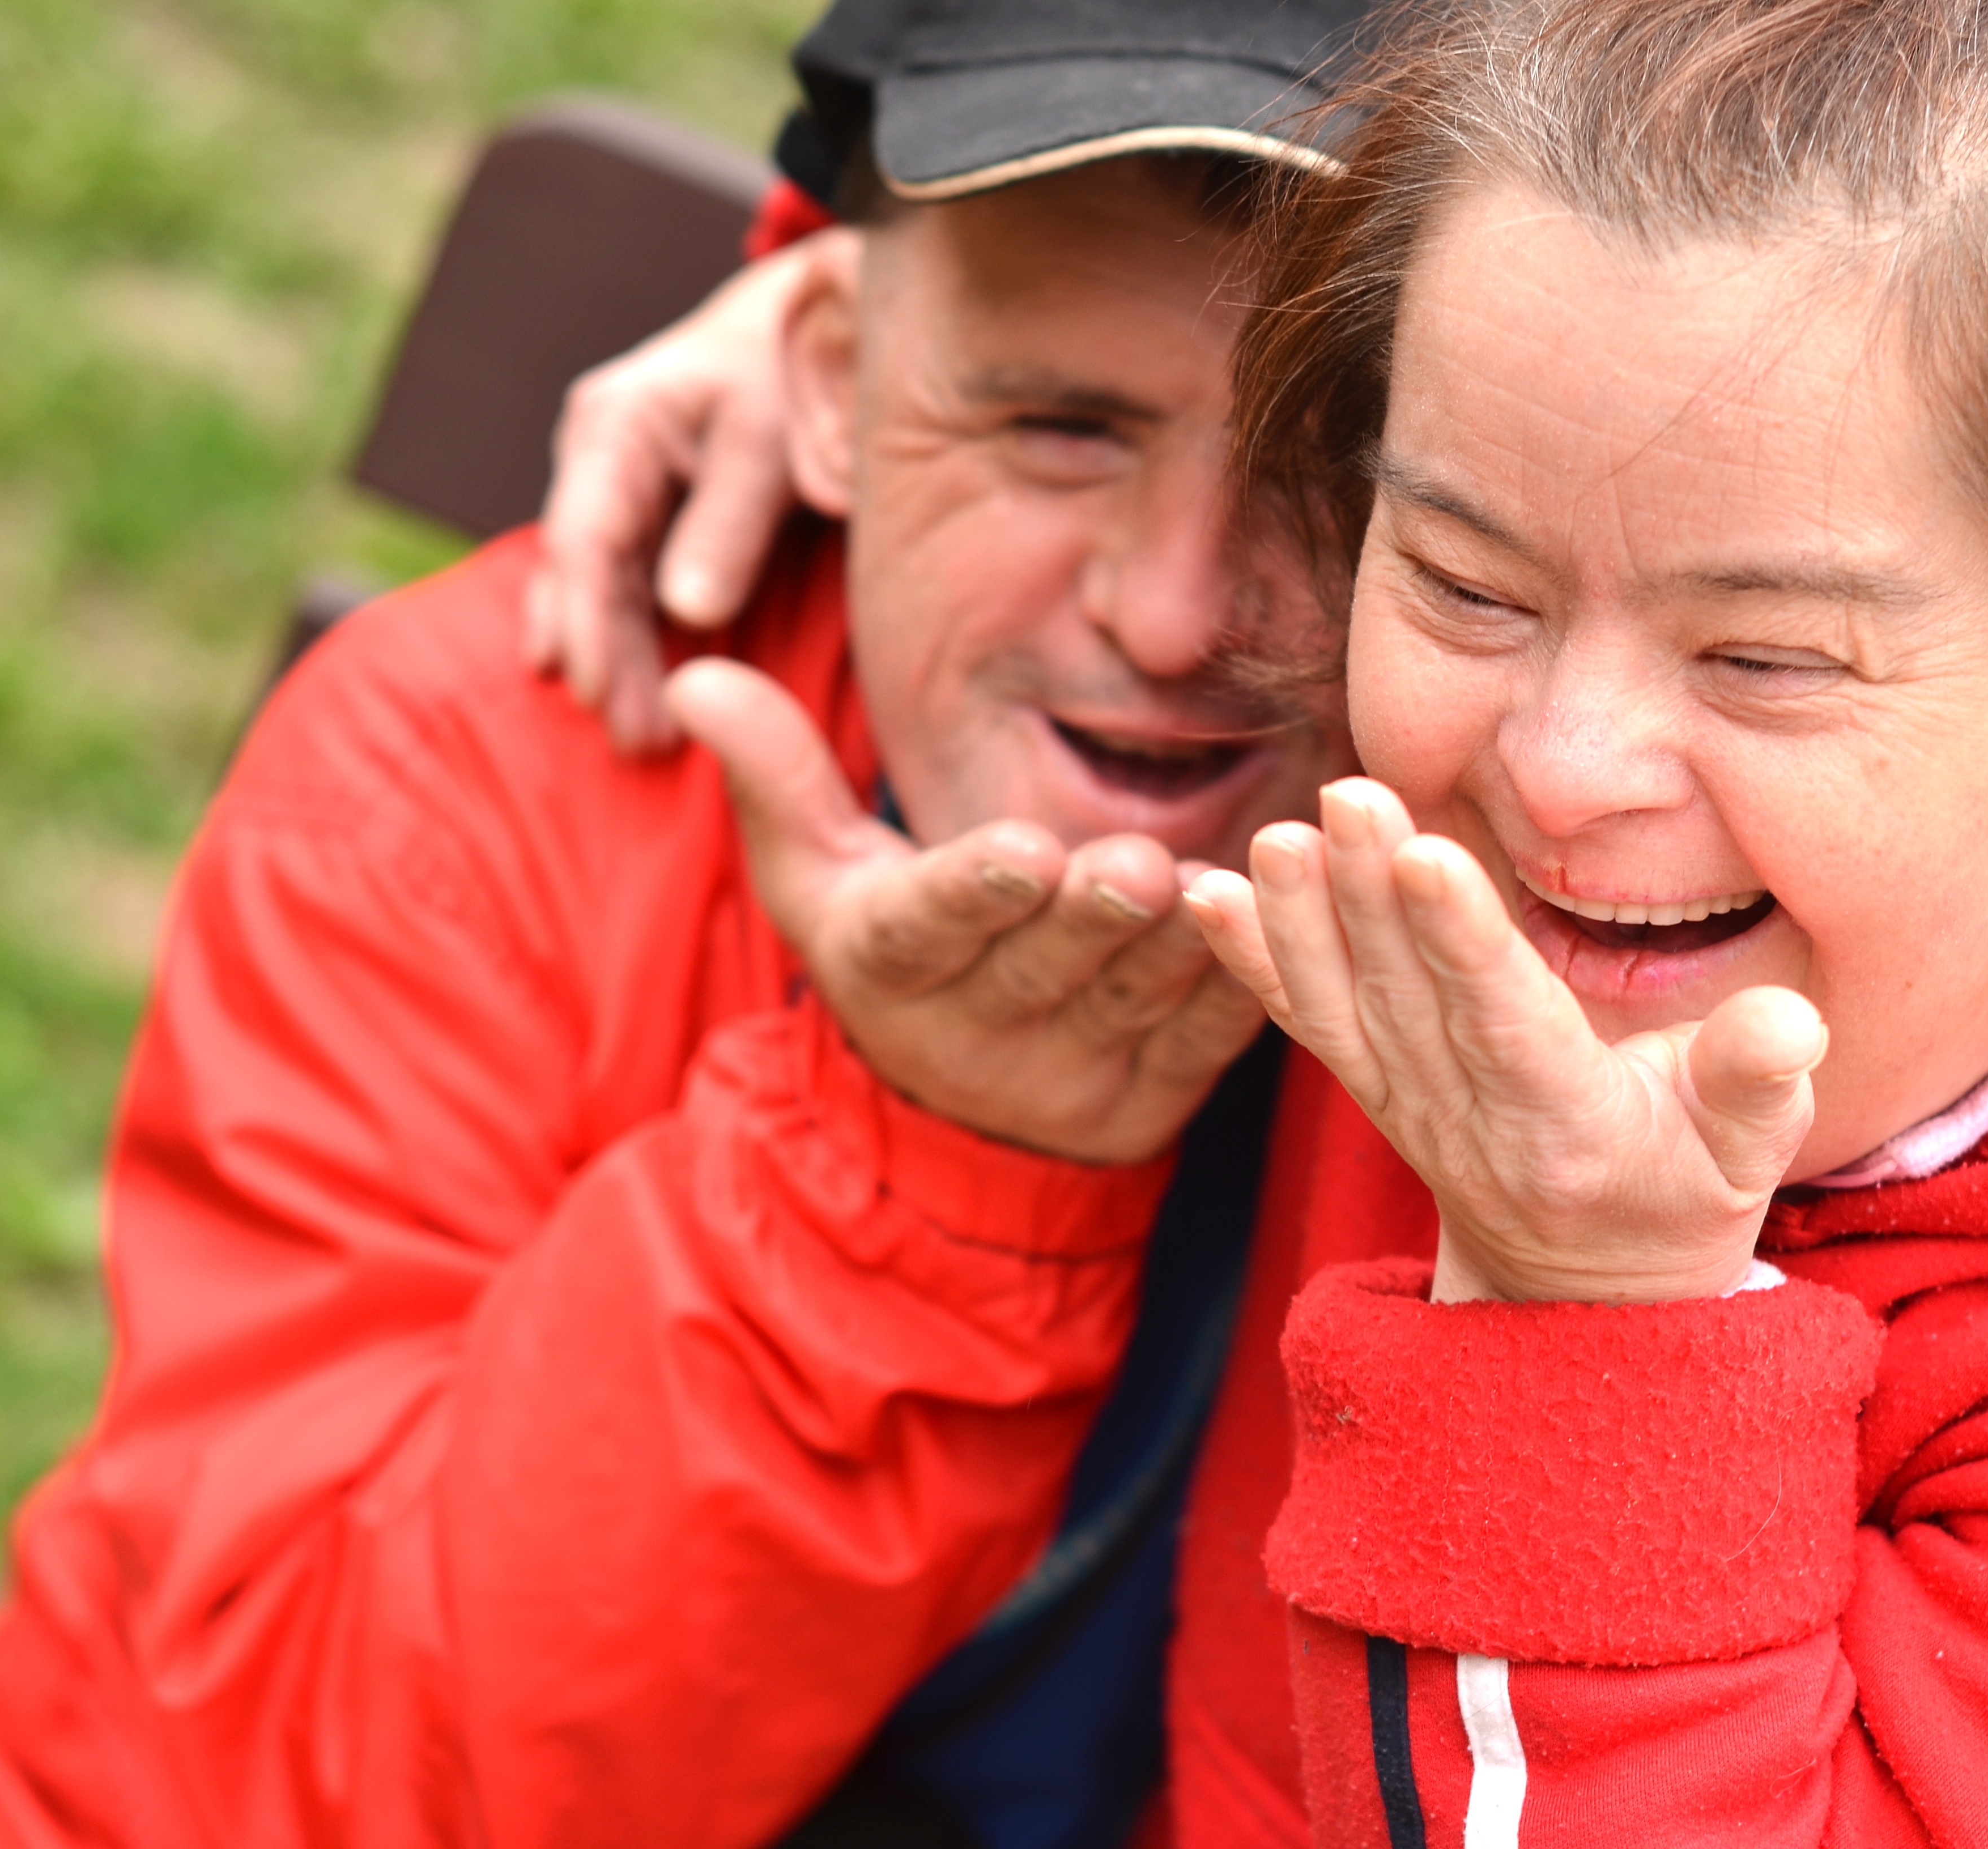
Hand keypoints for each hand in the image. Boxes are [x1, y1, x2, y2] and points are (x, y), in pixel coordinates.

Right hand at [525, 229, 856, 754]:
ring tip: (634, 733)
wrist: (813, 319)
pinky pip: (612, 570)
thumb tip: (689, 612)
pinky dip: (611, 625)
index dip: (591, 627)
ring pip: (593, 577)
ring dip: (605, 654)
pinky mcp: (637, 493)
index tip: (602, 696)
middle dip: (601, 659)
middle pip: (584, 570)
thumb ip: (731, 522)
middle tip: (636, 742)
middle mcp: (598, 445)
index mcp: (620, 423)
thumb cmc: (798, 373)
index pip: (587, 542)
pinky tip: (599, 678)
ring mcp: (611, 469)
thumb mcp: (773, 442)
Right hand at [667, 659, 1266, 1164]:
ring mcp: (1076, 1074)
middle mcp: (980, 1032)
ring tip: (1218, 880)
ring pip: (1136, 1001)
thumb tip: (701, 677)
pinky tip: (1286, 923)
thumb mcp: (818, 877)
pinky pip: (1212, 1042)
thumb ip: (777, 776)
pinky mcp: (1159, 1096)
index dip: (973, 893)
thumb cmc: (895, 949)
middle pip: (1045, 966)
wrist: (963, 1117)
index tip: (1019, 853)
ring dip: (1182, 944)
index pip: (929, 927)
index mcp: (892, 965)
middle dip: (1092, 916)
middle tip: (1137, 865)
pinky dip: (1250, 984)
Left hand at [1183, 779, 1826, 1303]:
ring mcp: (1407, 1107)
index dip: (1462, 941)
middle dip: (1371, 895)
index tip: (1424, 858)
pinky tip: (1204, 896)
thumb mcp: (1748, 1150)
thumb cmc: (1682, 1187)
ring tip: (1274, 838)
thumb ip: (1757, 1081)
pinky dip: (1252, 962)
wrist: (1581, 1288)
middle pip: (1411, 995)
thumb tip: (1787, 1021)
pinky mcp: (1372, 1089)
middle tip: (1344, 795)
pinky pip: (1305, 1021)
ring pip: (1347, 1004)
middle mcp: (1469, 1119)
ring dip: (1302, 920)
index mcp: (1565, 1124)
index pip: (1505, 1021)